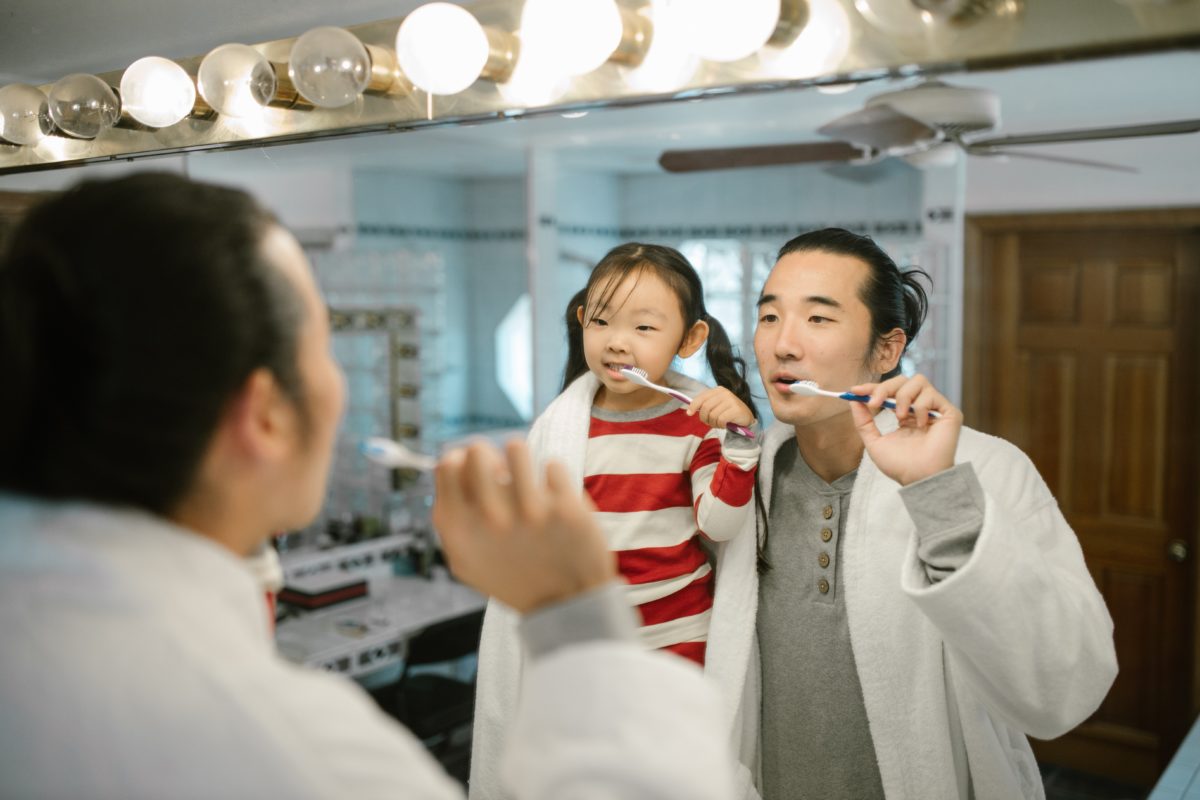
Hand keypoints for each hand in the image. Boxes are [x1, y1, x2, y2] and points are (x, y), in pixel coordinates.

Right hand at [432, 439, 615, 612]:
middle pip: (477, 449)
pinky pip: (552, 465)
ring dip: (522, 461)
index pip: (447, 464)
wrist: (565, 604)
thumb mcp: (467, 559)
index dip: (461, 460)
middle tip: (504, 476)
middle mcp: (490, 519)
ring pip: (515, 447)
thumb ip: (450, 514)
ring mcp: (528, 512)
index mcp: (461, 530)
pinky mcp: (564, 508)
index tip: (477, 472)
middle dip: (490, 456)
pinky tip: (554, 500)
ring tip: (529, 481)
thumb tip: (449, 458)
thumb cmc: (513, 576)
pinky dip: (553, 479)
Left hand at [687, 387, 754, 430]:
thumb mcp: (716, 405)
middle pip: (705, 407)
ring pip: (713, 415)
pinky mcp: (736, 409)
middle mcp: (724, 393)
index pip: (701, 397)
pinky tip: (724, 425)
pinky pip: (721, 420)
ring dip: (713, 423)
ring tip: (718, 424)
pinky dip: (720, 425)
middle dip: (704, 418)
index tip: (689, 413)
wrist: (745, 417)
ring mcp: (731, 400)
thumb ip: (705, 405)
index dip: (693, 406)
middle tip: (708, 423)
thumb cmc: (728, 412)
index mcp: (718, 390)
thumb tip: (690, 410)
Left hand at [847, 374, 962, 485]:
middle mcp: (920, 408)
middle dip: (884, 387)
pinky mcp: (949, 412)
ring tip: (899, 417)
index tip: (854, 391)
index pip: (889, 391)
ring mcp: (935, 409)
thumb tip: (853, 400)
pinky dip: (920, 407)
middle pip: (903, 380)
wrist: (918, 478)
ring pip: (918, 381)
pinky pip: (932, 395)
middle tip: (874, 403)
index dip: (872, 387)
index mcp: (904, 414)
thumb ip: (863, 421)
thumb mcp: (874, 442)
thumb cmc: (899, 465)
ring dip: (903, 396)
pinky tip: (920, 425)